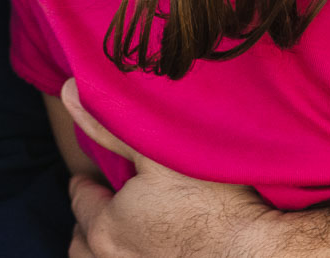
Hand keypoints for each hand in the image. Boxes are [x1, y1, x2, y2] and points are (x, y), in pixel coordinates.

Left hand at [61, 80, 329, 257]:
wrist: (261, 252)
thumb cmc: (211, 201)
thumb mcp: (155, 149)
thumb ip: (108, 123)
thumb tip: (68, 89)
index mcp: (106, 228)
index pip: (79, 200)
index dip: (85, 182)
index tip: (93, 176)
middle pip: (82, 244)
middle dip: (88, 224)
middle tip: (105, 204)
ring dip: (105, 248)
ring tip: (126, 230)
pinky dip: (133, 256)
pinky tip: (154, 246)